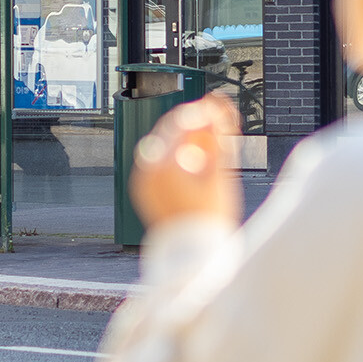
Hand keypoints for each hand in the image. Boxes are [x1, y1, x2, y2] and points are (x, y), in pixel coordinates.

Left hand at [130, 94, 241, 230]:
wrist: (192, 253)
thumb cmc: (208, 219)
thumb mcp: (220, 174)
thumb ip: (219, 137)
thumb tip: (219, 109)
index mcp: (164, 163)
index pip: (182, 122)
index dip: (203, 111)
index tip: (219, 108)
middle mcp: (147, 169)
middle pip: (169, 131)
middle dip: (193, 124)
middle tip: (215, 120)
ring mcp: (142, 180)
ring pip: (163, 145)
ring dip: (185, 139)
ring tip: (209, 143)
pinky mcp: (143, 190)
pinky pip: (157, 162)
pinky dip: (175, 156)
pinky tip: (194, 161)